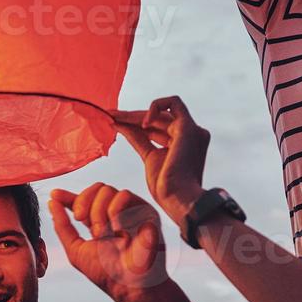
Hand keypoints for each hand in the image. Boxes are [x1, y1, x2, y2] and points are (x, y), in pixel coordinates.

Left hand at [49, 183, 169, 301]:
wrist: (129, 285)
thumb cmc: (105, 273)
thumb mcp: (76, 250)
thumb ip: (63, 226)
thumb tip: (52, 202)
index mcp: (99, 222)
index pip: (84, 200)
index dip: (69, 196)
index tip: (54, 194)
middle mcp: (116, 214)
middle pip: (96, 189)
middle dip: (83, 201)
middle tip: (80, 219)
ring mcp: (131, 212)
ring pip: (108, 190)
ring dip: (98, 210)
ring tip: (101, 233)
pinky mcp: (145, 211)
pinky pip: (124, 195)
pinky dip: (114, 209)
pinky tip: (115, 229)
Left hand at [110, 96, 210, 230]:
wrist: (179, 198)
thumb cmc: (167, 188)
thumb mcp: (150, 157)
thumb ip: (140, 140)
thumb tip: (122, 126)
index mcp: (184, 144)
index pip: (158, 128)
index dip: (136, 124)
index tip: (116, 122)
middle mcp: (191, 135)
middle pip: (158, 119)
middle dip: (132, 117)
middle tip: (110, 115)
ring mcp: (192, 130)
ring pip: (161, 113)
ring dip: (135, 113)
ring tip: (114, 116)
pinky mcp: (188, 128)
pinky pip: (172, 103)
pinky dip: (155, 106)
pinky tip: (141, 122)